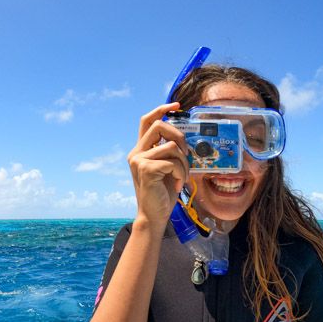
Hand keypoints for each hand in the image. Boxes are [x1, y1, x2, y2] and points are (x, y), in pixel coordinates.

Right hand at [127, 102, 189, 230]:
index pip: (147, 120)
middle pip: (160, 126)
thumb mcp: (167, 168)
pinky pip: (172, 162)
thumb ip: (169, 152)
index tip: (177, 106)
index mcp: (140, 150)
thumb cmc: (162, 193)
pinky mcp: (146, 170)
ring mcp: (139, 160)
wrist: (154, 216)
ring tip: (182, 176)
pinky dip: (180, 173)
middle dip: (179, 136)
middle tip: (186, 153)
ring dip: (184, 162)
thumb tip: (184, 137)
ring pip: (171, 146)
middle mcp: (136, 153)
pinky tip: (177, 184)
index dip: (161, 109)